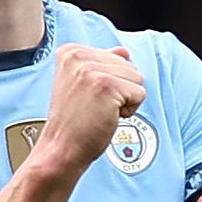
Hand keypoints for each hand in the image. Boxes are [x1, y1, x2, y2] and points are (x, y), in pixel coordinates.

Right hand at [35, 44, 145, 174]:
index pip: (116, 56)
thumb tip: (123, 51)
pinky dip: (129, 110)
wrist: (61, 149)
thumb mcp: (81, 84)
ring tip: (100, 110)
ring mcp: (91, 70)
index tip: (89, 96)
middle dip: (120, 90)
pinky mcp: (106, 85)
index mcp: (70, 52)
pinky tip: (107, 116)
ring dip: (125, 100)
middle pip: (129, 65)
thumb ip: (101, 64)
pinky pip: (140, 93)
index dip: (110, 81)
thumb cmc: (72, 123)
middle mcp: (79, 57)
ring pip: (137, 78)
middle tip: (95, 106)